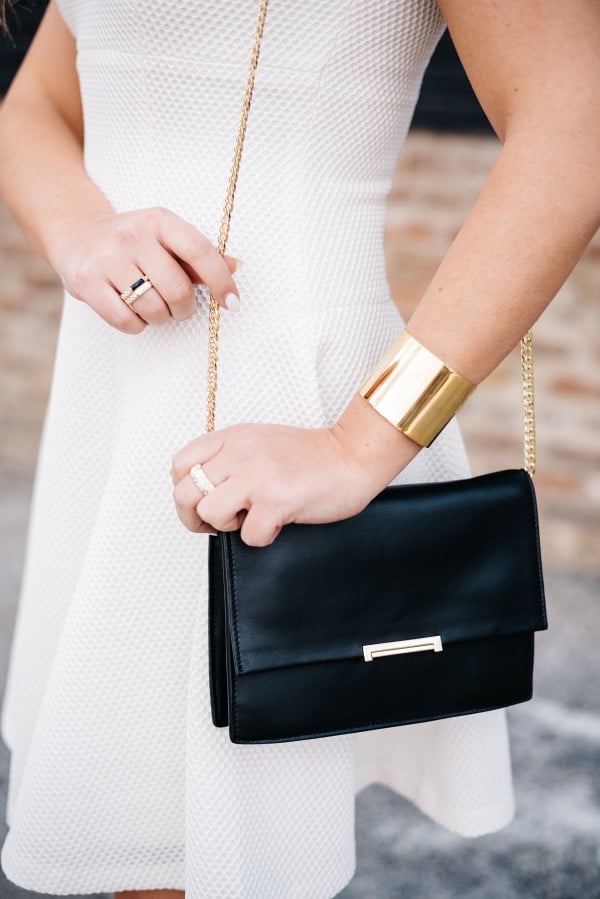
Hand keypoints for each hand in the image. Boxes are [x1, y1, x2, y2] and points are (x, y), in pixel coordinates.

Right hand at [49, 206, 241, 333]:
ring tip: (152, 306)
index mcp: (159, 220)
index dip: (221, 281)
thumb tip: (236, 266)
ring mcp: (107, 258)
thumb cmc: (133, 242)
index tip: (232, 303)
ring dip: (160, 318)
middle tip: (178, 307)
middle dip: (185, 308)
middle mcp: (133, 235)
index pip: (200, 251)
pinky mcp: (86, 281)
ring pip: (153, 310)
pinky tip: (133, 312)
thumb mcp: (165, 238)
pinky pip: (126, 321)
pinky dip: (137, 325)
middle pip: (178, 290)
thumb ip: (198, 255)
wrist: (77, 235)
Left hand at [171, 394, 421, 545]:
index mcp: (233, 437)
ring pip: (209, 513)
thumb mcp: (260, 442)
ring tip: (253, 518)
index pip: (180, 464)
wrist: (353, 456)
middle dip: (196, 518)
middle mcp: (239, 453)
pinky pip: (248, 535)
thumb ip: (230, 458)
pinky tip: (279, 524)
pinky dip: (262, 538)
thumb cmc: (313, 456)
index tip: (204, 501)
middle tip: (220, 524)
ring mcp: (256, 477)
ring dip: (229, 526)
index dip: (185, 489)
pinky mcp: (276, 501)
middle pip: (184, 493)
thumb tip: (204, 492)